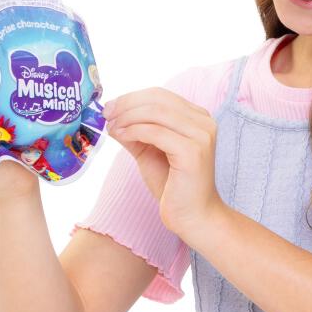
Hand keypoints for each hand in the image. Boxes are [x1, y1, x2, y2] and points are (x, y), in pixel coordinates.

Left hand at [105, 87, 224, 240]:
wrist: (193, 217)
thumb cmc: (172, 186)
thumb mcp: (149, 151)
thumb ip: (134, 131)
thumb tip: (111, 115)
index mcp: (197, 118)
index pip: (160, 95)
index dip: (131, 97)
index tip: (110, 107)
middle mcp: (204, 122)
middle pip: (157, 99)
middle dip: (126, 104)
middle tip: (106, 114)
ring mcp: (201, 136)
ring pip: (156, 113)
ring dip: (128, 117)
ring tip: (112, 127)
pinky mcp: (193, 152)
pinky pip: (156, 132)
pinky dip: (134, 131)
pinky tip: (121, 136)